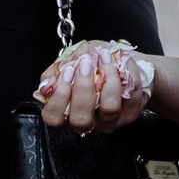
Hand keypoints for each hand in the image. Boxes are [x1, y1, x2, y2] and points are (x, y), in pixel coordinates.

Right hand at [34, 41, 153, 134]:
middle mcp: (90, 121)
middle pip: (81, 118)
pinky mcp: (131, 112)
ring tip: (104, 57)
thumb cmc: (94, 65)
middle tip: (84, 64)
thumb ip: (55, 72)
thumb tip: (47, 84)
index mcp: (69, 112)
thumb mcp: (71, 63)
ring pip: (109, 107)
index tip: (66, 73)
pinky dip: (127, 70)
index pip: (54, 117)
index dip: (58, 96)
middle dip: (82, 88)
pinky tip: (120, 59)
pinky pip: (131, 93)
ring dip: (107, 76)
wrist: (122, 64)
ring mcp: (112, 120)